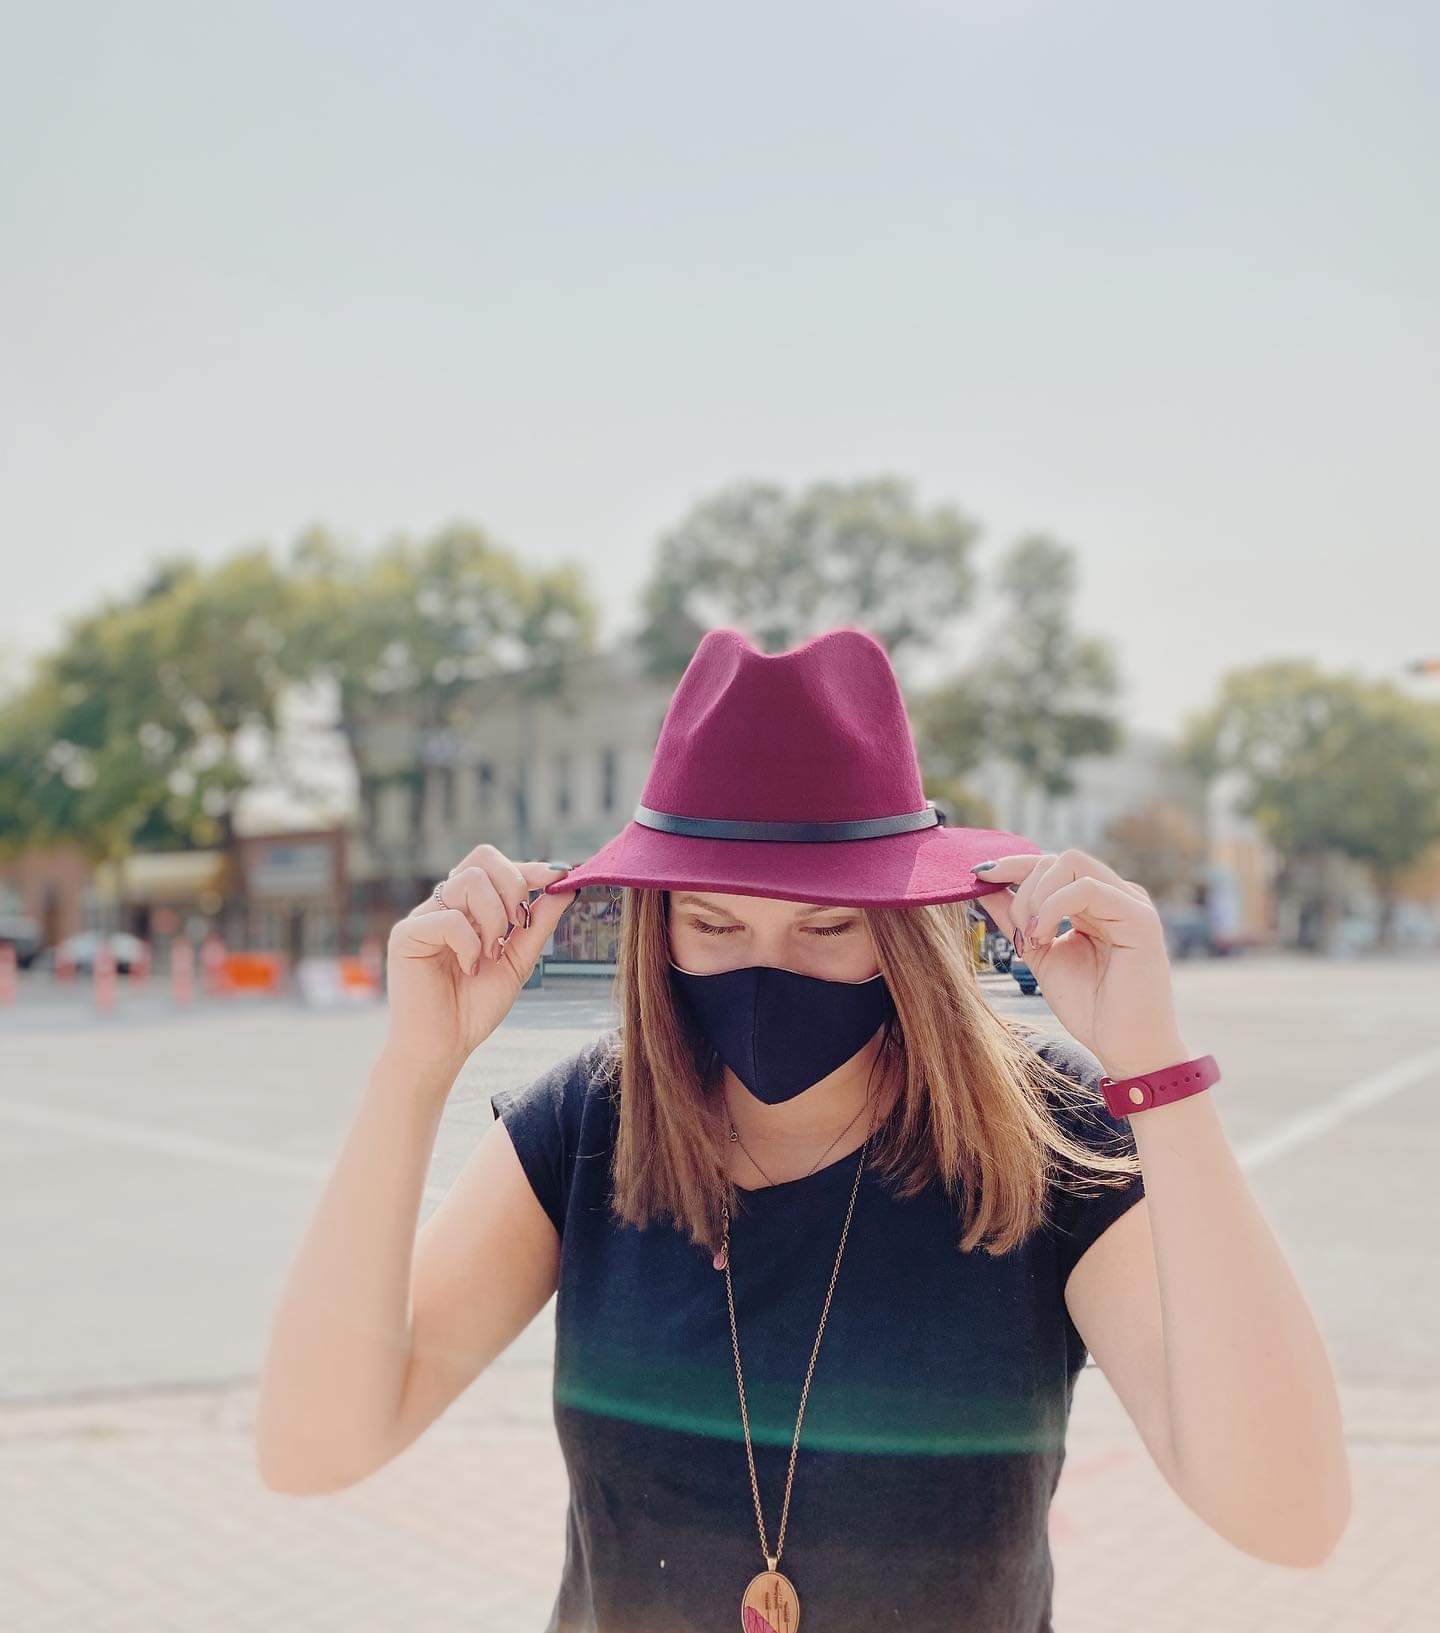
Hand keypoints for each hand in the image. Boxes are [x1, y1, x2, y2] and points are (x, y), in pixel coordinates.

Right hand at [382, 845, 578, 1076]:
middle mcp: (444, 905)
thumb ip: (539, 923)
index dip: (529, 867)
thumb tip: (568, 887)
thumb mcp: (518, 960)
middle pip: (482, 858)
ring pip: (469, 881)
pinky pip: (448, 918)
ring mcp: (423, 917)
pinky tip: (470, 968)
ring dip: (494, 918)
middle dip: (514, 886)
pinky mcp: (406, 935)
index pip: (496, 865)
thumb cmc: (475, 1007)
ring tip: (492, 953)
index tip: (560, 876)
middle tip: (520, 925)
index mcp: (468, 907)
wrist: (444, 1047)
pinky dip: (470, 944)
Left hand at [971, 848, 1189, 1078]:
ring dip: (1037, 898)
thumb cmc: (1090, 1007)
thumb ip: (1015, 919)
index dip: (1013, 865)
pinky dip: (1054, 907)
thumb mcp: (1039, 953)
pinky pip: (1087, 888)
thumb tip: (983, 886)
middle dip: (1024, 892)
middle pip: (1058, 859)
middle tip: (1021, 938)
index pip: (1052, 865)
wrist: (1125, 1049)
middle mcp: (1116, 895)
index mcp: (1096, 902)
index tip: (979, 874)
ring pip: (1071, 862)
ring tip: (1034, 940)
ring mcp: (1130, 903)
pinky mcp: (1140, 918)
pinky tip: (1045, 937)